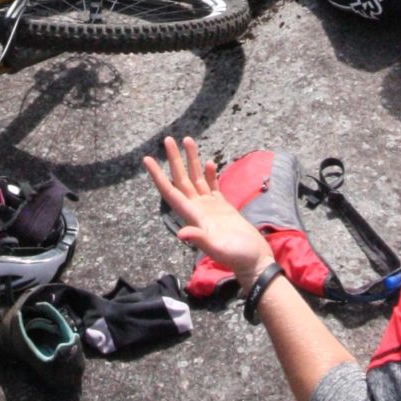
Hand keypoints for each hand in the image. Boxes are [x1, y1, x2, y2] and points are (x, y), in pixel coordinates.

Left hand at [144, 135, 273, 284]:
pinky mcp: (223, 207)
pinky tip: (208, 163)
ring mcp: (210, 207)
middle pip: (182, 180)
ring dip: (191, 161)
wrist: (254, 261)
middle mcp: (198, 209)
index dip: (158, 176)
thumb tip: (181, 233)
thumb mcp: (218, 249)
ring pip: (197, 179)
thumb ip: (200, 239)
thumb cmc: (237, 256)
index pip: (171, 192)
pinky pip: (212, 186)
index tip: (147, 159)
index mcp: (193, 216)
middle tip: (168, 139)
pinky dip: (209, 174)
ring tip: (188, 140)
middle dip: (174, 160)